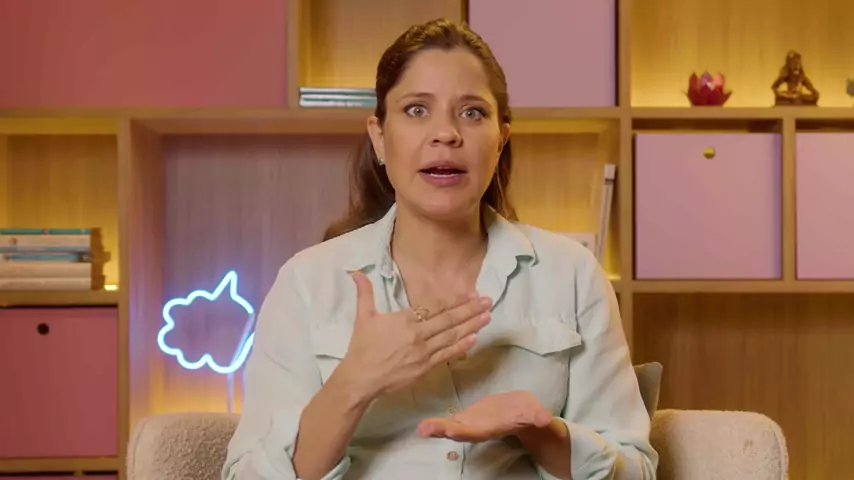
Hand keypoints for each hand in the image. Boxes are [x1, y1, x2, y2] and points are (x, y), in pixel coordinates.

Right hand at [337, 271, 491, 400]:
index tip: (471, 294)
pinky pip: (447, 355)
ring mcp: (423, 352)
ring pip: (452, 336)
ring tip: (487, 317)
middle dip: (470, 310)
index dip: (455, 301)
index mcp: (405, 320)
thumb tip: (354, 271)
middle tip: (488, 301)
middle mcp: (418, 334)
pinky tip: (474, 339)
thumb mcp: (363, 317)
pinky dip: (461, 346)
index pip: (435, 307)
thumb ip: (364, 293)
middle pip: (449, 320)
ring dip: (471, 326)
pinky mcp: (425, 368)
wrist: (360, 379)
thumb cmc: (362, 347)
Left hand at [417, 391, 553, 442]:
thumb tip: (545, 419)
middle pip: (459, 432)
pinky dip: (437, 422)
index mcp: (493, 428)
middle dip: (443, 431)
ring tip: (422, 428)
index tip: (451, 429)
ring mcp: (470, 425)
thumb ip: (538, 416)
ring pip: (452, 427)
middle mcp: (478, 429)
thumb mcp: (535, 412)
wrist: (521, 412)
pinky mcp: (466, 418)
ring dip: (437, 428)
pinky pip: (450, 420)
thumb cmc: (528, 412)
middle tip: (426, 429)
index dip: (464, 431)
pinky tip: (423, 424)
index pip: (477, 432)